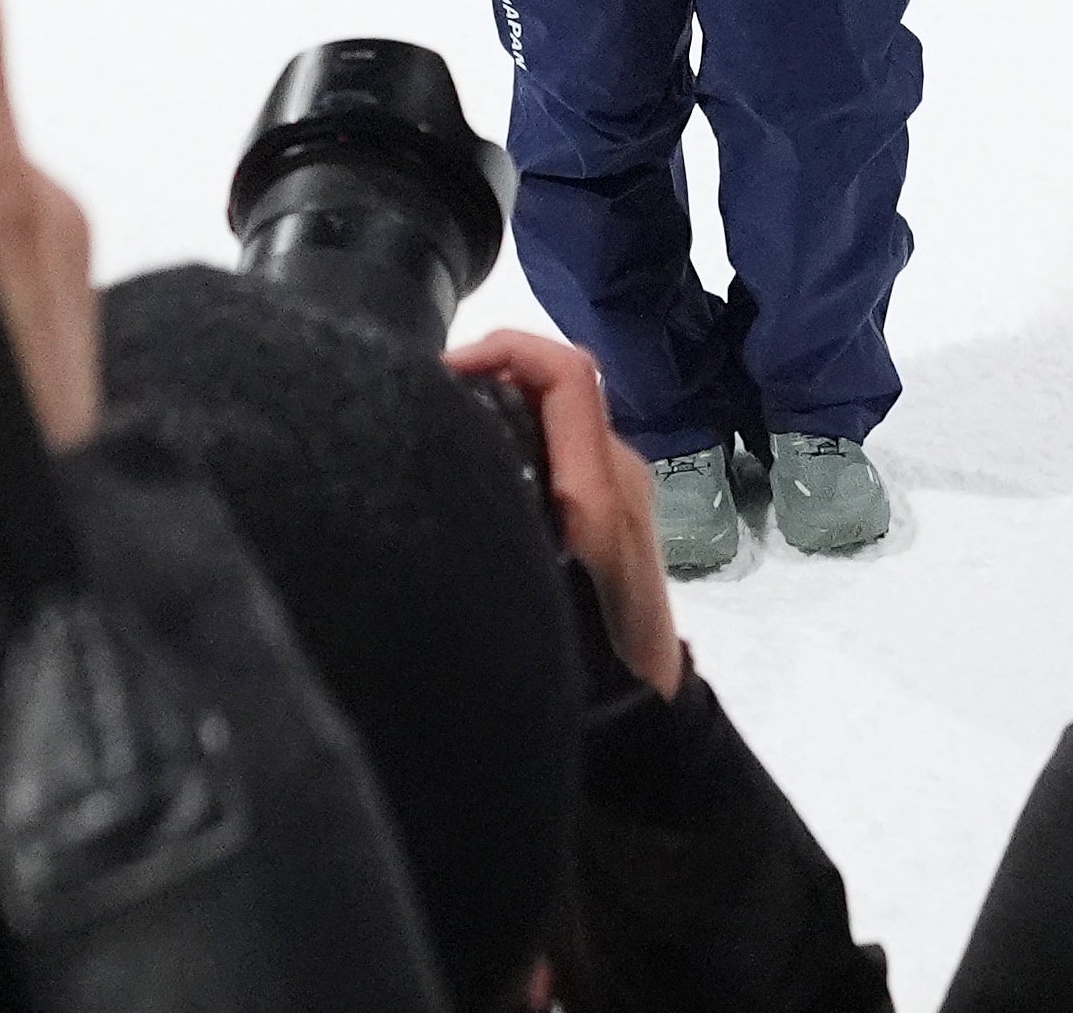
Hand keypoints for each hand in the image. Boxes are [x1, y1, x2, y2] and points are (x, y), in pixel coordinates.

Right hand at [451, 325, 685, 698]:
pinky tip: (473, 476)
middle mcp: (617, 476)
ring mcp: (620, 493)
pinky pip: (563, 452)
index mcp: (598, 492)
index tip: (444, 370)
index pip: (568, 376)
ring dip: (501, 405)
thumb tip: (449, 476)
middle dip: (494, 373)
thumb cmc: (596, 677)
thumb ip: (501, 533)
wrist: (649, 723)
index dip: (507, 349)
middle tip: (423, 399)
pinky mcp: (613, 515)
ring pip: (558, 417)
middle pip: (559, 386)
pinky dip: (516, 440)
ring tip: (437, 432)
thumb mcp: (535, 607)